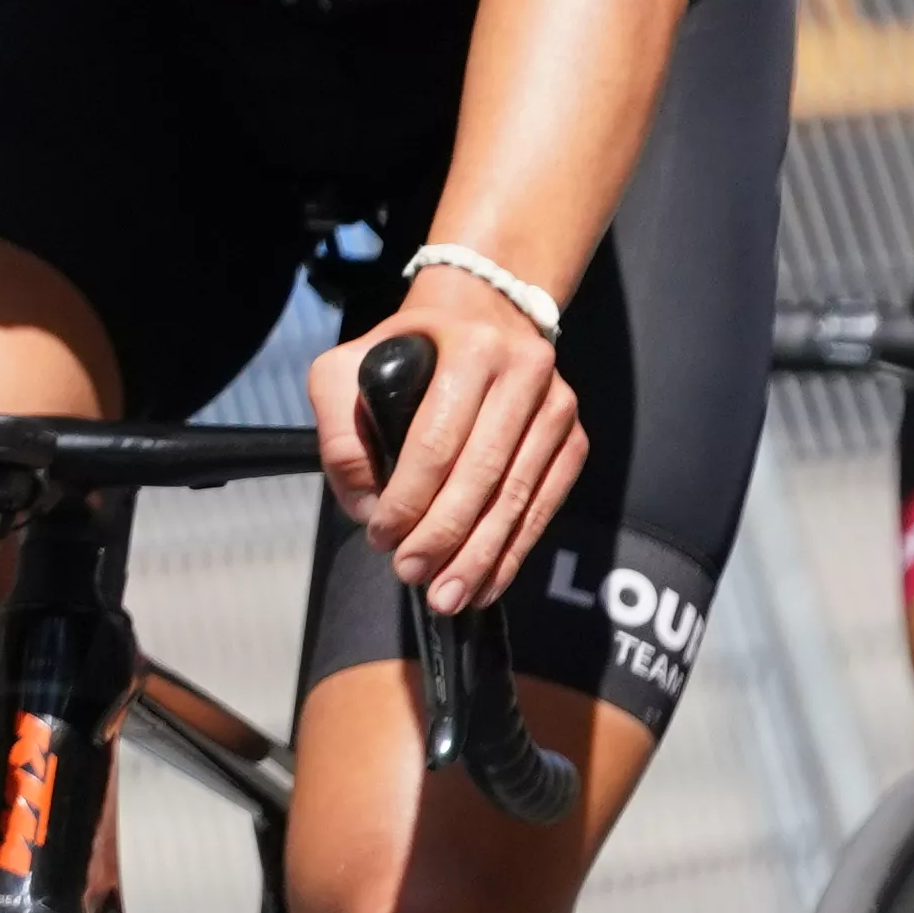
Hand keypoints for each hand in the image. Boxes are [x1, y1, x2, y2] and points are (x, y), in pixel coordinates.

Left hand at [317, 274, 587, 614]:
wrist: (483, 316)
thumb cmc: (408, 351)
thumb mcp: (348, 368)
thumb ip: (339, 432)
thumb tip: (366, 505)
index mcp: (470, 349)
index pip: (437, 439)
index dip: (409, 497)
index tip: (381, 537)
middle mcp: (525, 372)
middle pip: (482, 473)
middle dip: (444, 535)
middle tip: (411, 575)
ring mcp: (558, 406)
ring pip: (517, 495)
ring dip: (481, 554)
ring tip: (448, 596)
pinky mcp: (574, 438)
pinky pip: (544, 504)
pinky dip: (515, 549)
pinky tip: (486, 582)